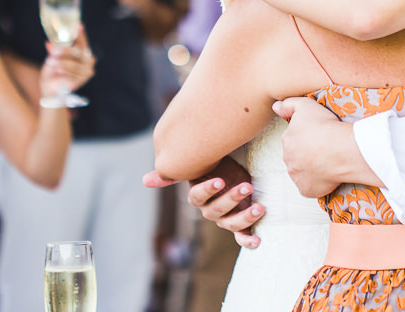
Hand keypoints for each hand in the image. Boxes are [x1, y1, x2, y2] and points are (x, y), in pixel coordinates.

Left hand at [39, 31, 94, 95]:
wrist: (51, 88)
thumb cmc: (54, 69)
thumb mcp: (52, 57)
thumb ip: (54, 50)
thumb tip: (50, 43)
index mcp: (84, 51)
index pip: (82, 41)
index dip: (80, 33)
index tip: (78, 25)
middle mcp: (89, 60)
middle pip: (78, 52)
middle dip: (65, 51)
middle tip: (53, 49)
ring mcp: (86, 71)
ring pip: (75, 65)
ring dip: (62, 63)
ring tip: (51, 62)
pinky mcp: (81, 81)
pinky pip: (73, 75)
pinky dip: (64, 73)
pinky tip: (57, 71)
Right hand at [144, 156, 263, 247]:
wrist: (233, 174)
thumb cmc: (216, 168)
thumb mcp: (200, 165)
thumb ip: (175, 173)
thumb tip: (144, 180)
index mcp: (198, 197)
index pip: (197, 197)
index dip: (207, 190)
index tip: (220, 180)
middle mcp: (209, 211)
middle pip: (216, 210)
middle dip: (231, 198)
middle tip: (246, 186)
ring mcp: (224, 220)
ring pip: (231, 223)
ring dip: (245, 217)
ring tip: (260, 207)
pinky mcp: (239, 225)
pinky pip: (242, 237)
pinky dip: (249, 240)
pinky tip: (257, 240)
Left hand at [275, 96, 374, 197]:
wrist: (341, 150)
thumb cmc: (326, 127)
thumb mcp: (306, 105)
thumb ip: (288, 104)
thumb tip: (275, 107)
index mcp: (286, 140)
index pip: (293, 139)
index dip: (307, 137)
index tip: (319, 136)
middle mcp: (287, 159)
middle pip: (296, 156)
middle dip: (307, 154)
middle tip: (325, 149)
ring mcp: (296, 176)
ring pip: (302, 172)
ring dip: (311, 168)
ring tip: (328, 162)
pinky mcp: (306, 190)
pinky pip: (309, 187)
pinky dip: (317, 183)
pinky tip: (328, 175)